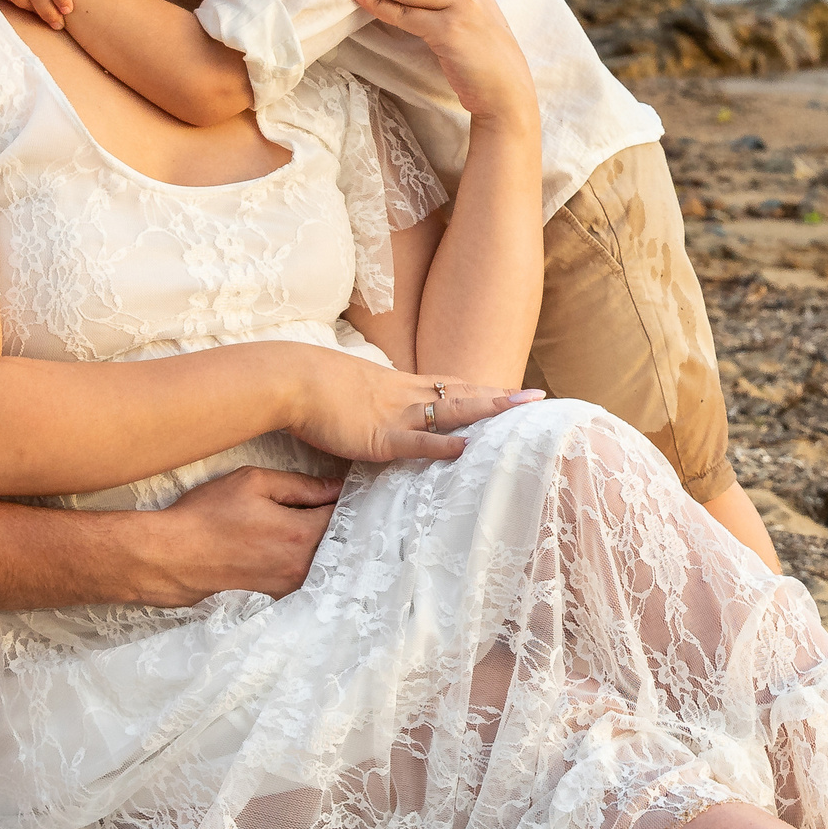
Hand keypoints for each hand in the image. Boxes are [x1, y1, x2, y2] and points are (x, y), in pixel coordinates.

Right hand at [136, 465, 343, 603]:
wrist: (171, 558)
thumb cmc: (206, 516)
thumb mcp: (253, 483)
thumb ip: (300, 485)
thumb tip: (335, 487)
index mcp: (301, 534)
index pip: (345, 514)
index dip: (349, 498)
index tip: (349, 488)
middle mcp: (302, 566)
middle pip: (340, 541)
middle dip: (341, 522)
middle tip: (334, 503)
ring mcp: (290, 586)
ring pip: (325, 560)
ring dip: (325, 542)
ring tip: (313, 521)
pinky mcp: (277, 597)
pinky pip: (306, 575)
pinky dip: (309, 560)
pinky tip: (292, 545)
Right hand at [286, 344, 535, 463]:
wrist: (292, 380)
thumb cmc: (314, 386)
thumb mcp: (354, 391)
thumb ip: (374, 403)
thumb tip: (380, 413)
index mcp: (399, 385)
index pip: (450, 385)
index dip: (481, 387)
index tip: (510, 389)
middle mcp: (406, 395)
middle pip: (462, 392)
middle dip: (500, 396)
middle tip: (536, 397)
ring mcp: (395, 415)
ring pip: (451, 411)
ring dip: (487, 412)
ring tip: (519, 413)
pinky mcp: (378, 436)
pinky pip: (416, 441)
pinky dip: (442, 445)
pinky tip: (466, 448)